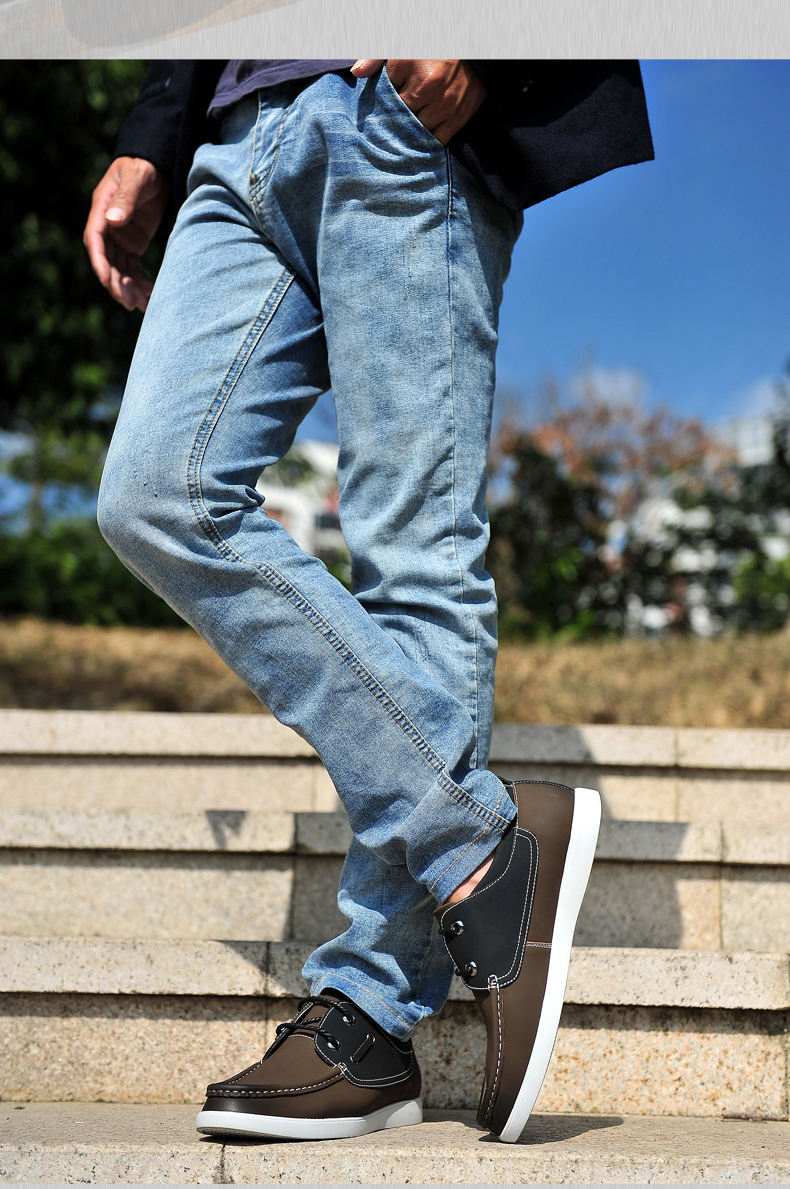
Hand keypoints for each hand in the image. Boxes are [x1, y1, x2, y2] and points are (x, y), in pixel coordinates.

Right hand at [83, 156, 168, 311]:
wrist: (156, 167)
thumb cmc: (144, 167)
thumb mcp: (136, 178)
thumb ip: (125, 199)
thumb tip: (112, 220)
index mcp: (101, 210)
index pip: (95, 241)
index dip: (100, 262)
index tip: (108, 280)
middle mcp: (107, 227)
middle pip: (107, 261)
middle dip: (117, 284)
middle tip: (130, 304)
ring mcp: (119, 237)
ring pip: (120, 269)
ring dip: (129, 288)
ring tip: (143, 306)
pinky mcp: (132, 243)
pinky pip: (133, 267)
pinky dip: (140, 281)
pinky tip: (151, 294)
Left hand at [350, 59, 485, 144]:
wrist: (474, 55)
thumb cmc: (433, 53)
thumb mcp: (403, 49)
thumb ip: (377, 59)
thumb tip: (356, 73)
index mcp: (410, 68)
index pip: (386, 99)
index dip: (382, 107)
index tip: (379, 114)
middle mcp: (428, 87)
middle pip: (400, 119)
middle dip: (394, 124)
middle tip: (387, 132)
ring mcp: (445, 104)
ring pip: (417, 132)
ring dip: (409, 136)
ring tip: (403, 139)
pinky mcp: (459, 117)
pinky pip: (438, 140)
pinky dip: (427, 144)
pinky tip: (420, 143)